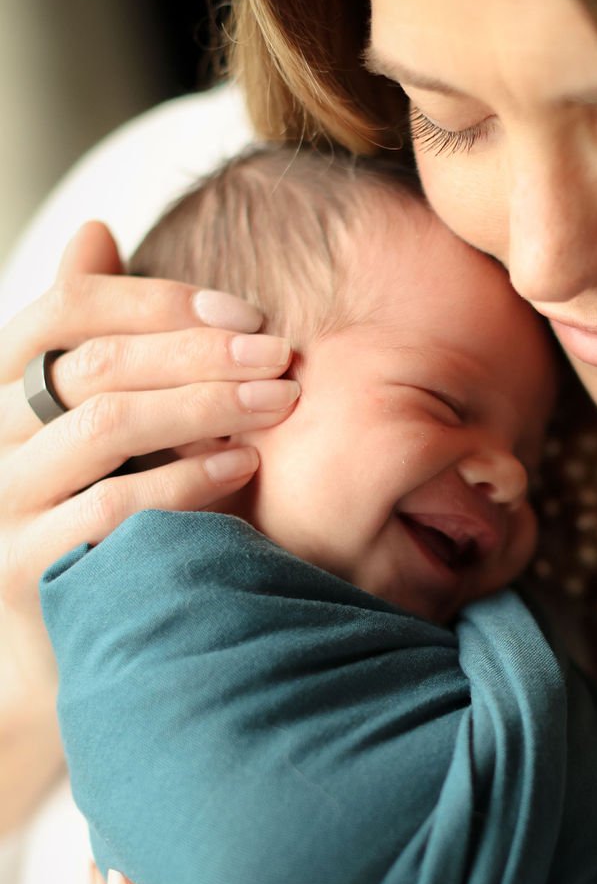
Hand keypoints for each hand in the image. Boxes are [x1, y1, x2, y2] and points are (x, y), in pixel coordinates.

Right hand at [0, 222, 295, 832]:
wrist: (46, 655)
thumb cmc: (78, 518)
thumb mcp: (83, 424)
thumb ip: (88, 338)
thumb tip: (96, 228)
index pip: (61, 308)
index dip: (157, 299)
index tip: (243, 313)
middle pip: (94, 362)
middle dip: (201, 351)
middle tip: (282, 353)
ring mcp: (0, 505)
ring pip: (105, 426)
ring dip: (206, 405)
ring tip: (278, 400)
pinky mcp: (26, 570)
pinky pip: (116, 507)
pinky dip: (189, 479)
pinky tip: (244, 467)